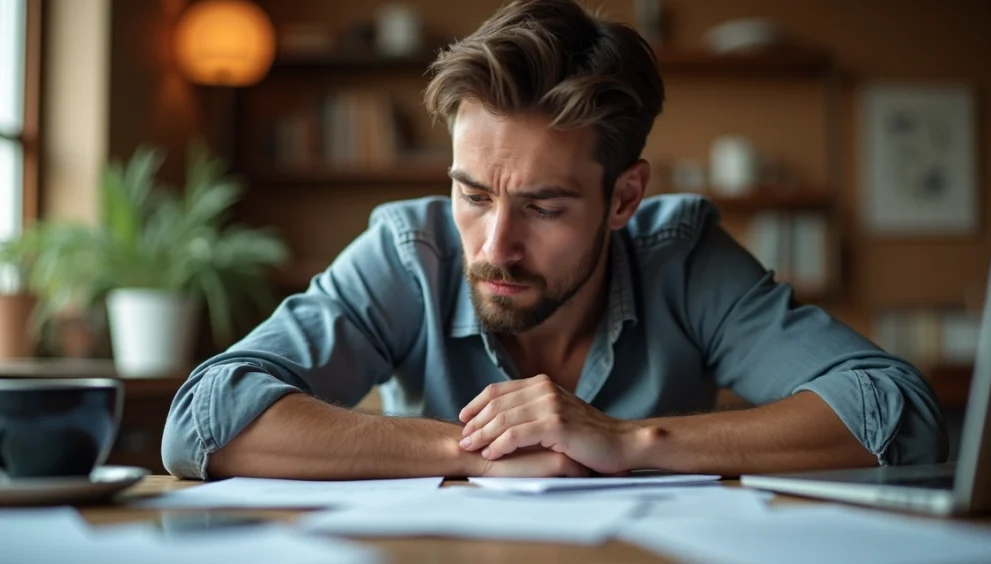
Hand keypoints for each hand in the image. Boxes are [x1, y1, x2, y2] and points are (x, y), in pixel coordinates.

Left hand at [459, 374, 636, 473]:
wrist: (621, 443)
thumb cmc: (588, 435)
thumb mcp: (557, 413)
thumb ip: (532, 410)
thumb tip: (500, 418)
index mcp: (542, 383)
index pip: (498, 390)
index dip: (476, 404)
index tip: (463, 419)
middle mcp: (544, 389)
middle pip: (497, 403)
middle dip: (475, 422)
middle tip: (462, 438)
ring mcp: (550, 405)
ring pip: (503, 419)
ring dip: (482, 435)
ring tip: (470, 447)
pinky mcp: (556, 425)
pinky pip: (517, 434)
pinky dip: (500, 445)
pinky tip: (492, 454)